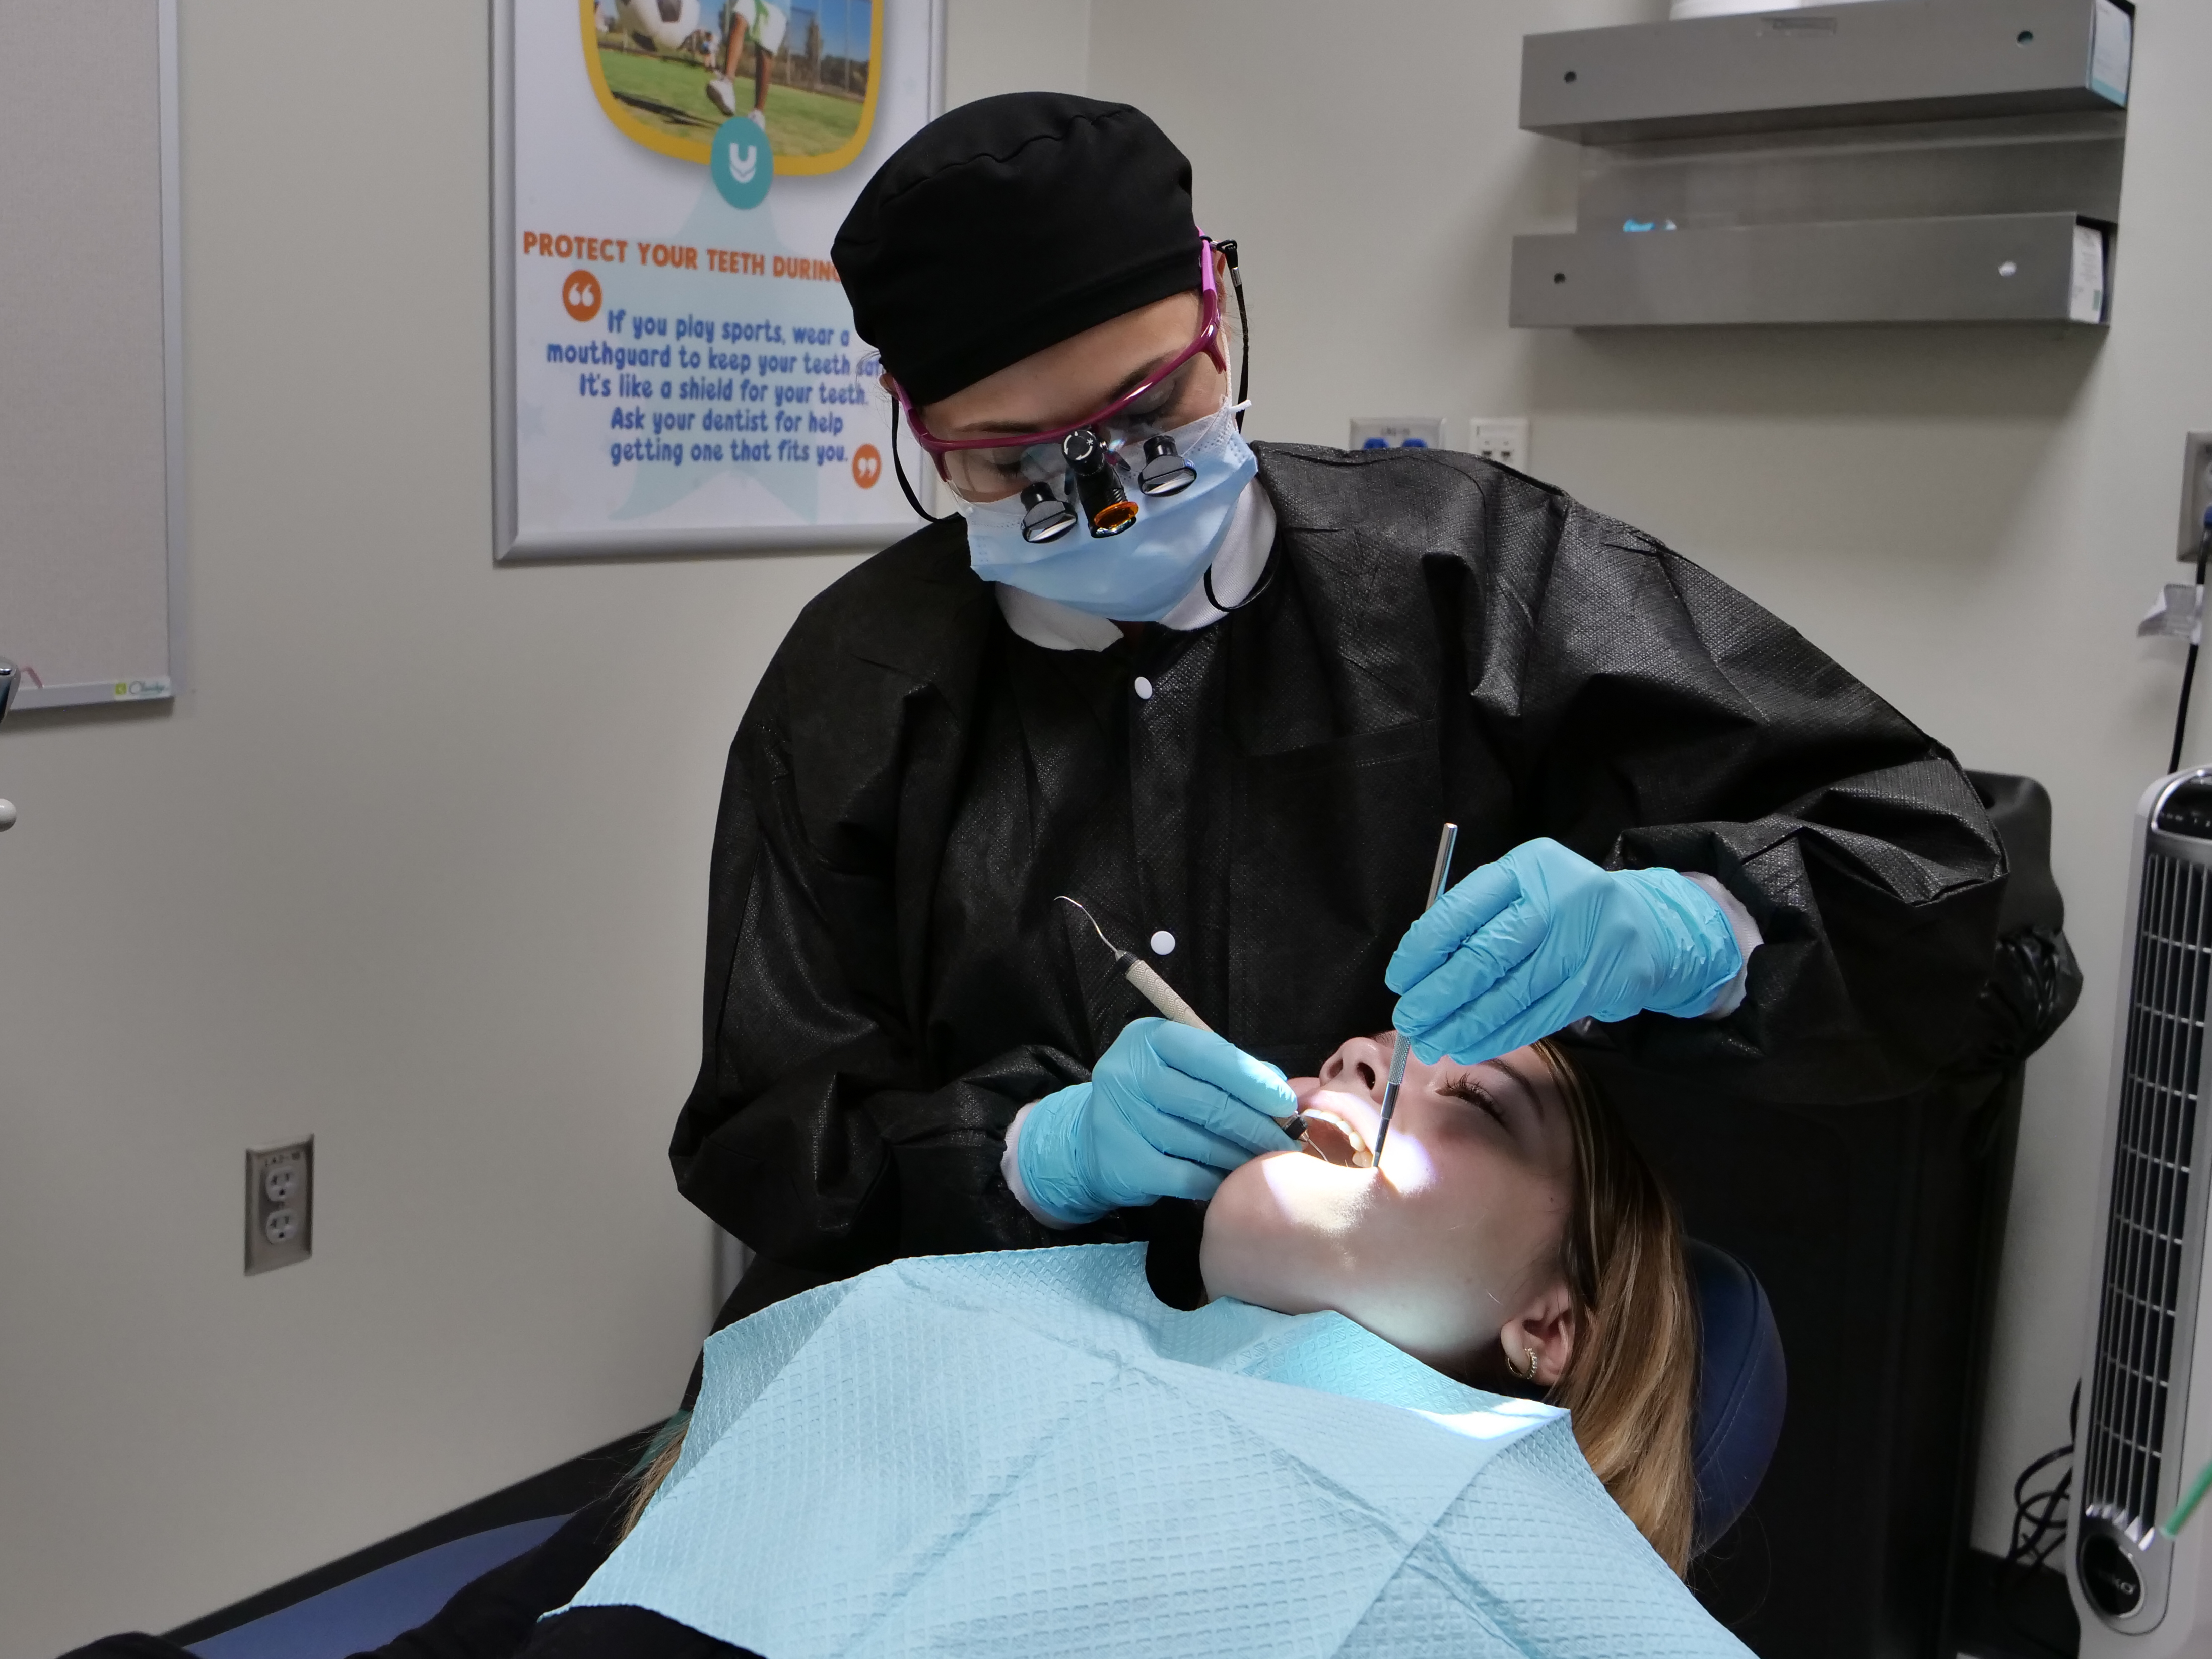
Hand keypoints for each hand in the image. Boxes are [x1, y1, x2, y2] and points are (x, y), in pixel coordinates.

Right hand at [1016, 1018, 1298, 1224]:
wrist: (1091, 1142)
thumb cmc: (1154, 1099)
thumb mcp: (1185, 1070)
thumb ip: (1231, 1072)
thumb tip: (1283, 1093)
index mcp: (1149, 1038)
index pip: (1212, 1054)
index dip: (1254, 1081)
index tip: (1286, 1105)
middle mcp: (1127, 1071)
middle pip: (1208, 1102)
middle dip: (1255, 1126)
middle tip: (1285, 1143)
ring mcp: (1118, 1117)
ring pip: (1199, 1142)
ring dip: (1240, 1156)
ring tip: (1263, 1163)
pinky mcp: (1121, 1161)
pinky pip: (1184, 1175)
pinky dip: (1214, 1180)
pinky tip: (1230, 1181)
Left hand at [1385, 838, 1742, 1065]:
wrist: (1645, 924)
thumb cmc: (1560, 907)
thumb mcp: (1521, 891)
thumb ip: (1475, 919)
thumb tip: (1417, 973)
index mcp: (1527, 867)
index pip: (1461, 910)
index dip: (1423, 950)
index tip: (1398, 979)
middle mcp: (1558, 899)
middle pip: (1485, 955)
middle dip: (1438, 995)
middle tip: (1408, 1019)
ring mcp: (1584, 943)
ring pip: (1511, 994)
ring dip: (1464, 1024)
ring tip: (1430, 1041)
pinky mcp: (1599, 983)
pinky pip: (1538, 1016)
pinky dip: (1498, 1036)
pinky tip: (1469, 1045)